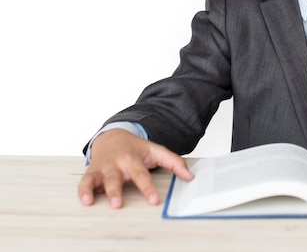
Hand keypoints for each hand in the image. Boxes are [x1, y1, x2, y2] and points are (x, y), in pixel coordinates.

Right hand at [77, 129, 193, 208]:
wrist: (113, 136)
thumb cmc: (135, 148)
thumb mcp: (156, 151)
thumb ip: (174, 162)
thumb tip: (189, 176)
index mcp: (133, 159)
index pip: (141, 174)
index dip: (147, 188)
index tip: (153, 200)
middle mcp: (117, 164)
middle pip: (116, 178)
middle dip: (116, 191)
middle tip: (118, 204)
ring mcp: (104, 168)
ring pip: (98, 180)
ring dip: (96, 191)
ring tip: (93, 202)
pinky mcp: (92, 172)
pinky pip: (85, 182)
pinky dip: (83, 191)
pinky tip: (85, 200)